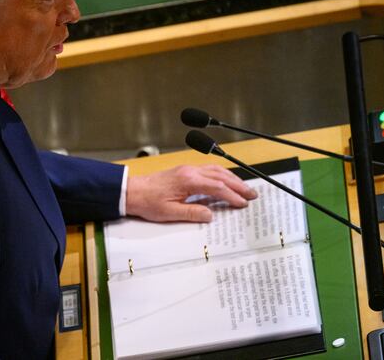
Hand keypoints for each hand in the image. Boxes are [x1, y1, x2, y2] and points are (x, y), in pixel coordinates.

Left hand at [125, 164, 257, 222]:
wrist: (131, 191)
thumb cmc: (147, 202)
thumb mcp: (170, 213)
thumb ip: (192, 213)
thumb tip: (211, 215)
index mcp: (188, 181)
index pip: (217, 187)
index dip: (232, 196)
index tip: (243, 204)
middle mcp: (190, 172)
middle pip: (220, 176)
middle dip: (238, 185)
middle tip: (252, 195)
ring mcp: (187, 170)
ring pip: (215, 170)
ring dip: (231, 178)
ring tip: (243, 188)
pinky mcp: (184, 171)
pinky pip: (208, 170)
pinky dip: (221, 175)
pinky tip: (225, 181)